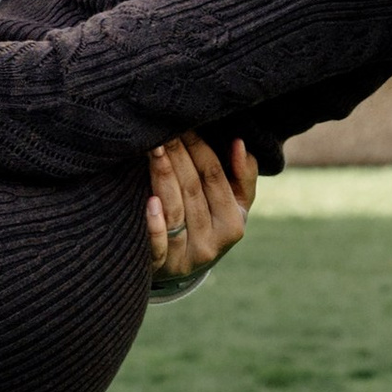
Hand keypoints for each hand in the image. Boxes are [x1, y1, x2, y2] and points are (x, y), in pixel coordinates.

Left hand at [147, 134, 253, 286]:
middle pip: (193, 190)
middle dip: (178, 156)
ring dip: (163, 177)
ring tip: (154, 149)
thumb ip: (243, 175)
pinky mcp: (160, 267)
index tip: (185, 124)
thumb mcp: (234, 205)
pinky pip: (158, 246)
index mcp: (233, 224)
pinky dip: (155, 225)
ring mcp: (185, 257)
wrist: (180, 267)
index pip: (215, 178)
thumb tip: (239, 143)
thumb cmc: (208, 223)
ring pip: (175, 210)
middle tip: (163, 129)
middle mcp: (212, 243)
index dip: (200, 149)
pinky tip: (148, 201)